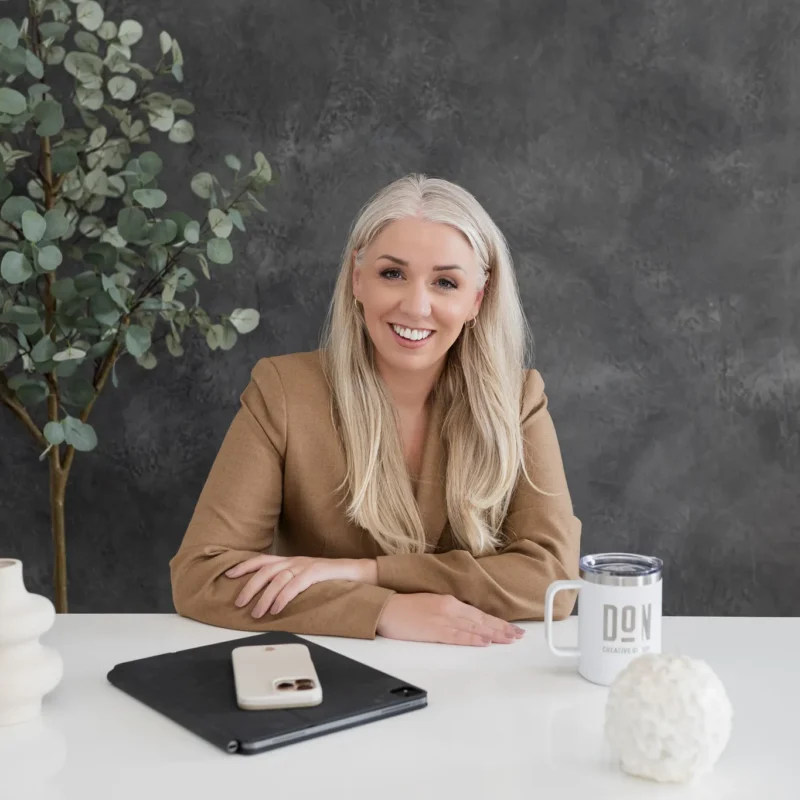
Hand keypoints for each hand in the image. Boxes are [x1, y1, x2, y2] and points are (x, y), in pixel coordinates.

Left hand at [225, 555, 377, 617]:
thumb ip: (289, 583)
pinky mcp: (317, 573)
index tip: (228, 575)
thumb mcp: (305, 579)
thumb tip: (268, 598)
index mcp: (290, 561)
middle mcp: (295, 561)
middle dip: (249, 586)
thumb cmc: (330, 579)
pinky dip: (283, 597)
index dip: (244, 565)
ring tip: (256, 613)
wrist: (357, 573)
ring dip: (264, 597)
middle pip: (266, 570)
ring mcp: (306, 565)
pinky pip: (295, 584)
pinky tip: (276, 608)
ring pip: (278, 578)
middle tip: (238, 603)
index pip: (262, 560)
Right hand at [376, 593, 524, 645]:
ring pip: (474, 628)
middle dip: (502, 629)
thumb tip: (466, 622)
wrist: (385, 608)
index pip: (479, 613)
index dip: (497, 621)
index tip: (512, 628)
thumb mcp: (432, 603)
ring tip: (510, 640)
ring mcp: (442, 619)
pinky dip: (472, 639)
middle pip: (481, 621)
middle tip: (519, 636)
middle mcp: (449, 608)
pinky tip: (485, 642)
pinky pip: (457, 636)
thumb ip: (449, 611)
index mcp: (449, 601)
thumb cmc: (405, 607)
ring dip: (494, 634)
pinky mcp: (433, 631)